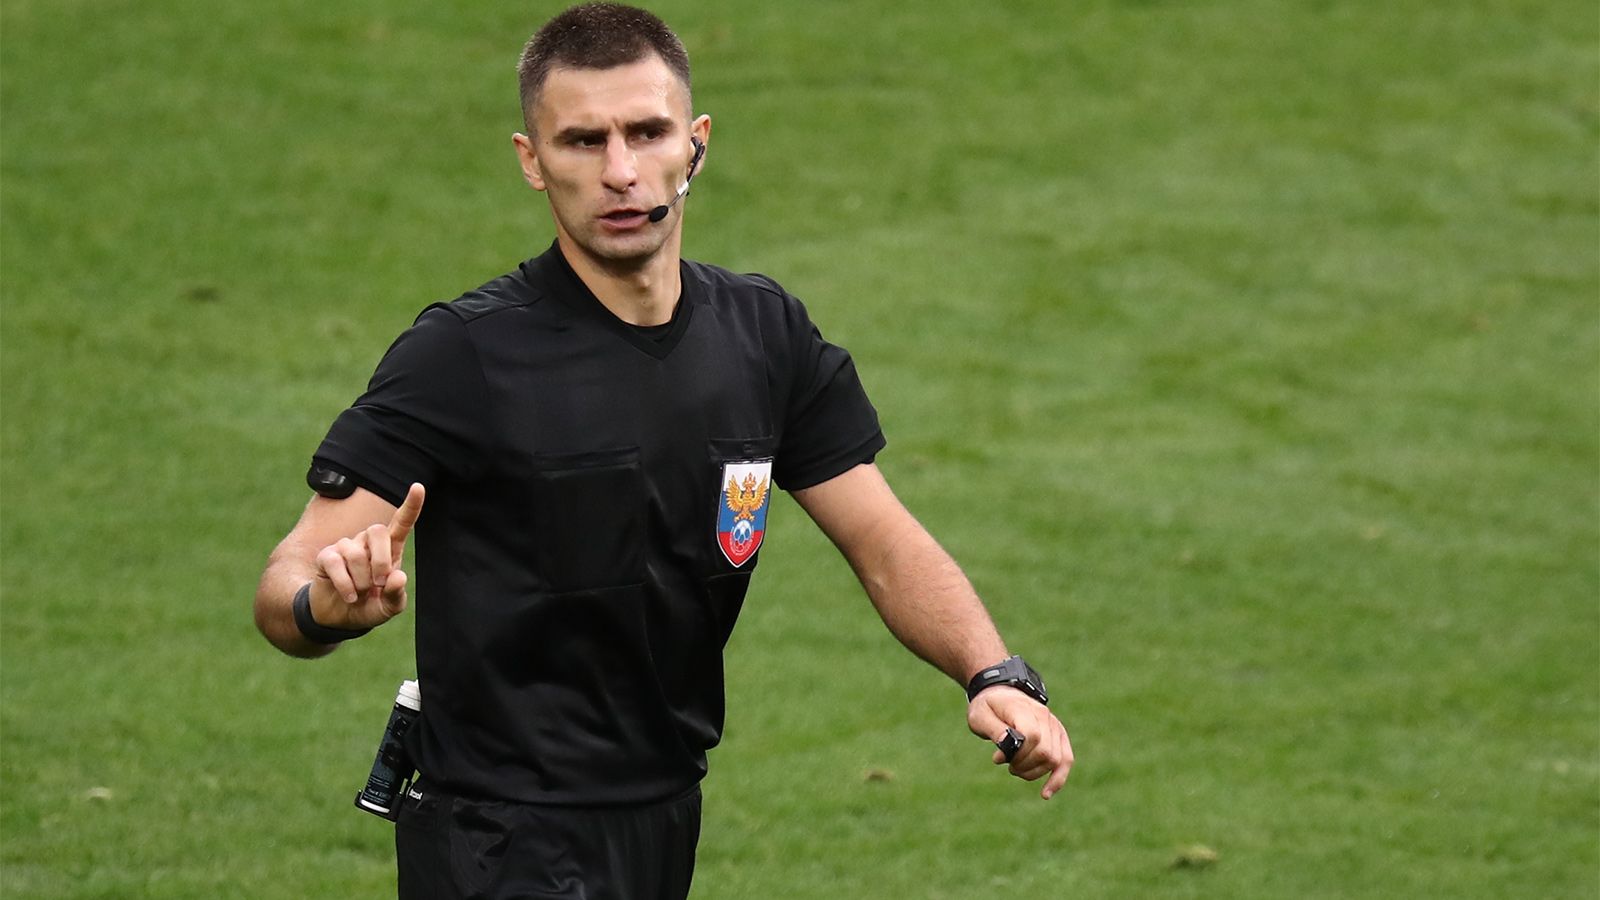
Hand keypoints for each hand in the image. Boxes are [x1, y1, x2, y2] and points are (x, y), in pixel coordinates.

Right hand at [309, 483, 424, 630]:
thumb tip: (397, 577)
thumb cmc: (369, 606)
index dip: (411, 506)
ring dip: (361, 580)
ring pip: (356, 553)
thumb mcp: (388, 607)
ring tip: (360, 593)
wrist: (339, 618)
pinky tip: (349, 596)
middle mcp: (368, 542)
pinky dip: (345, 585)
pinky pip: (335, 563)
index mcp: (390, 549)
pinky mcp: (327, 556)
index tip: (418, 487)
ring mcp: (346, 547)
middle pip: (378, 531)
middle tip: (378, 584)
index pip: (402, 523)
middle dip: (381, 561)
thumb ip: (396, 595)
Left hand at [967, 685, 1073, 798]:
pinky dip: (1058, 779)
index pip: (1032, 736)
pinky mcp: (1059, 736)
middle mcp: (1045, 716)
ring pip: (1056, 759)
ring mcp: (1054, 726)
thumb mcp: (980, 716)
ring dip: (1034, 773)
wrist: (1001, 694)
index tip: (998, 758)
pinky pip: (1066, 760)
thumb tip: (1006, 750)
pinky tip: (1046, 793)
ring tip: (1016, 769)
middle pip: (1045, 751)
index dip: (1017, 753)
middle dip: (1024, 766)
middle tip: (1008, 765)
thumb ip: (993, 730)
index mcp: (1024, 708)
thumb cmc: (988, 707)